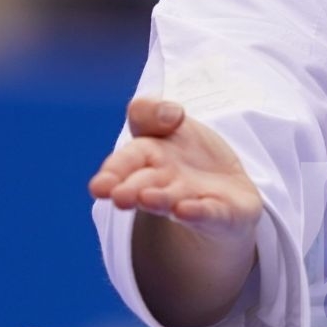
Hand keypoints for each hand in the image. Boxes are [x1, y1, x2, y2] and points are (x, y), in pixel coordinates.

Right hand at [89, 96, 264, 247]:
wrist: (226, 191)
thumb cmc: (188, 155)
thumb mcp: (169, 122)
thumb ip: (152, 112)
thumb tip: (172, 113)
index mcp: (147, 158)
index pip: (125, 162)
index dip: (113, 171)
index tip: (99, 186)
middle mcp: (164, 183)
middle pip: (144, 184)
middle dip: (131, 189)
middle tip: (118, 196)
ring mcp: (192, 199)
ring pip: (172, 199)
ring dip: (159, 199)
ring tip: (146, 199)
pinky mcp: (222, 213)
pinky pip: (210, 212)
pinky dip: (199, 212)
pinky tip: (186, 210)